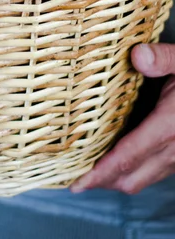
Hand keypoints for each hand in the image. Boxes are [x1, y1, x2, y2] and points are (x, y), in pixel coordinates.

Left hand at [71, 43, 174, 193]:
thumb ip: (162, 58)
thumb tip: (137, 56)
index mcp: (169, 126)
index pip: (128, 157)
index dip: (100, 172)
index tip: (78, 183)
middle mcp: (174, 149)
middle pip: (130, 178)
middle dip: (101, 181)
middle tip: (74, 175)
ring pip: (141, 180)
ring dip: (115, 178)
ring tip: (89, 170)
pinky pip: (152, 174)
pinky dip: (131, 172)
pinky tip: (116, 159)